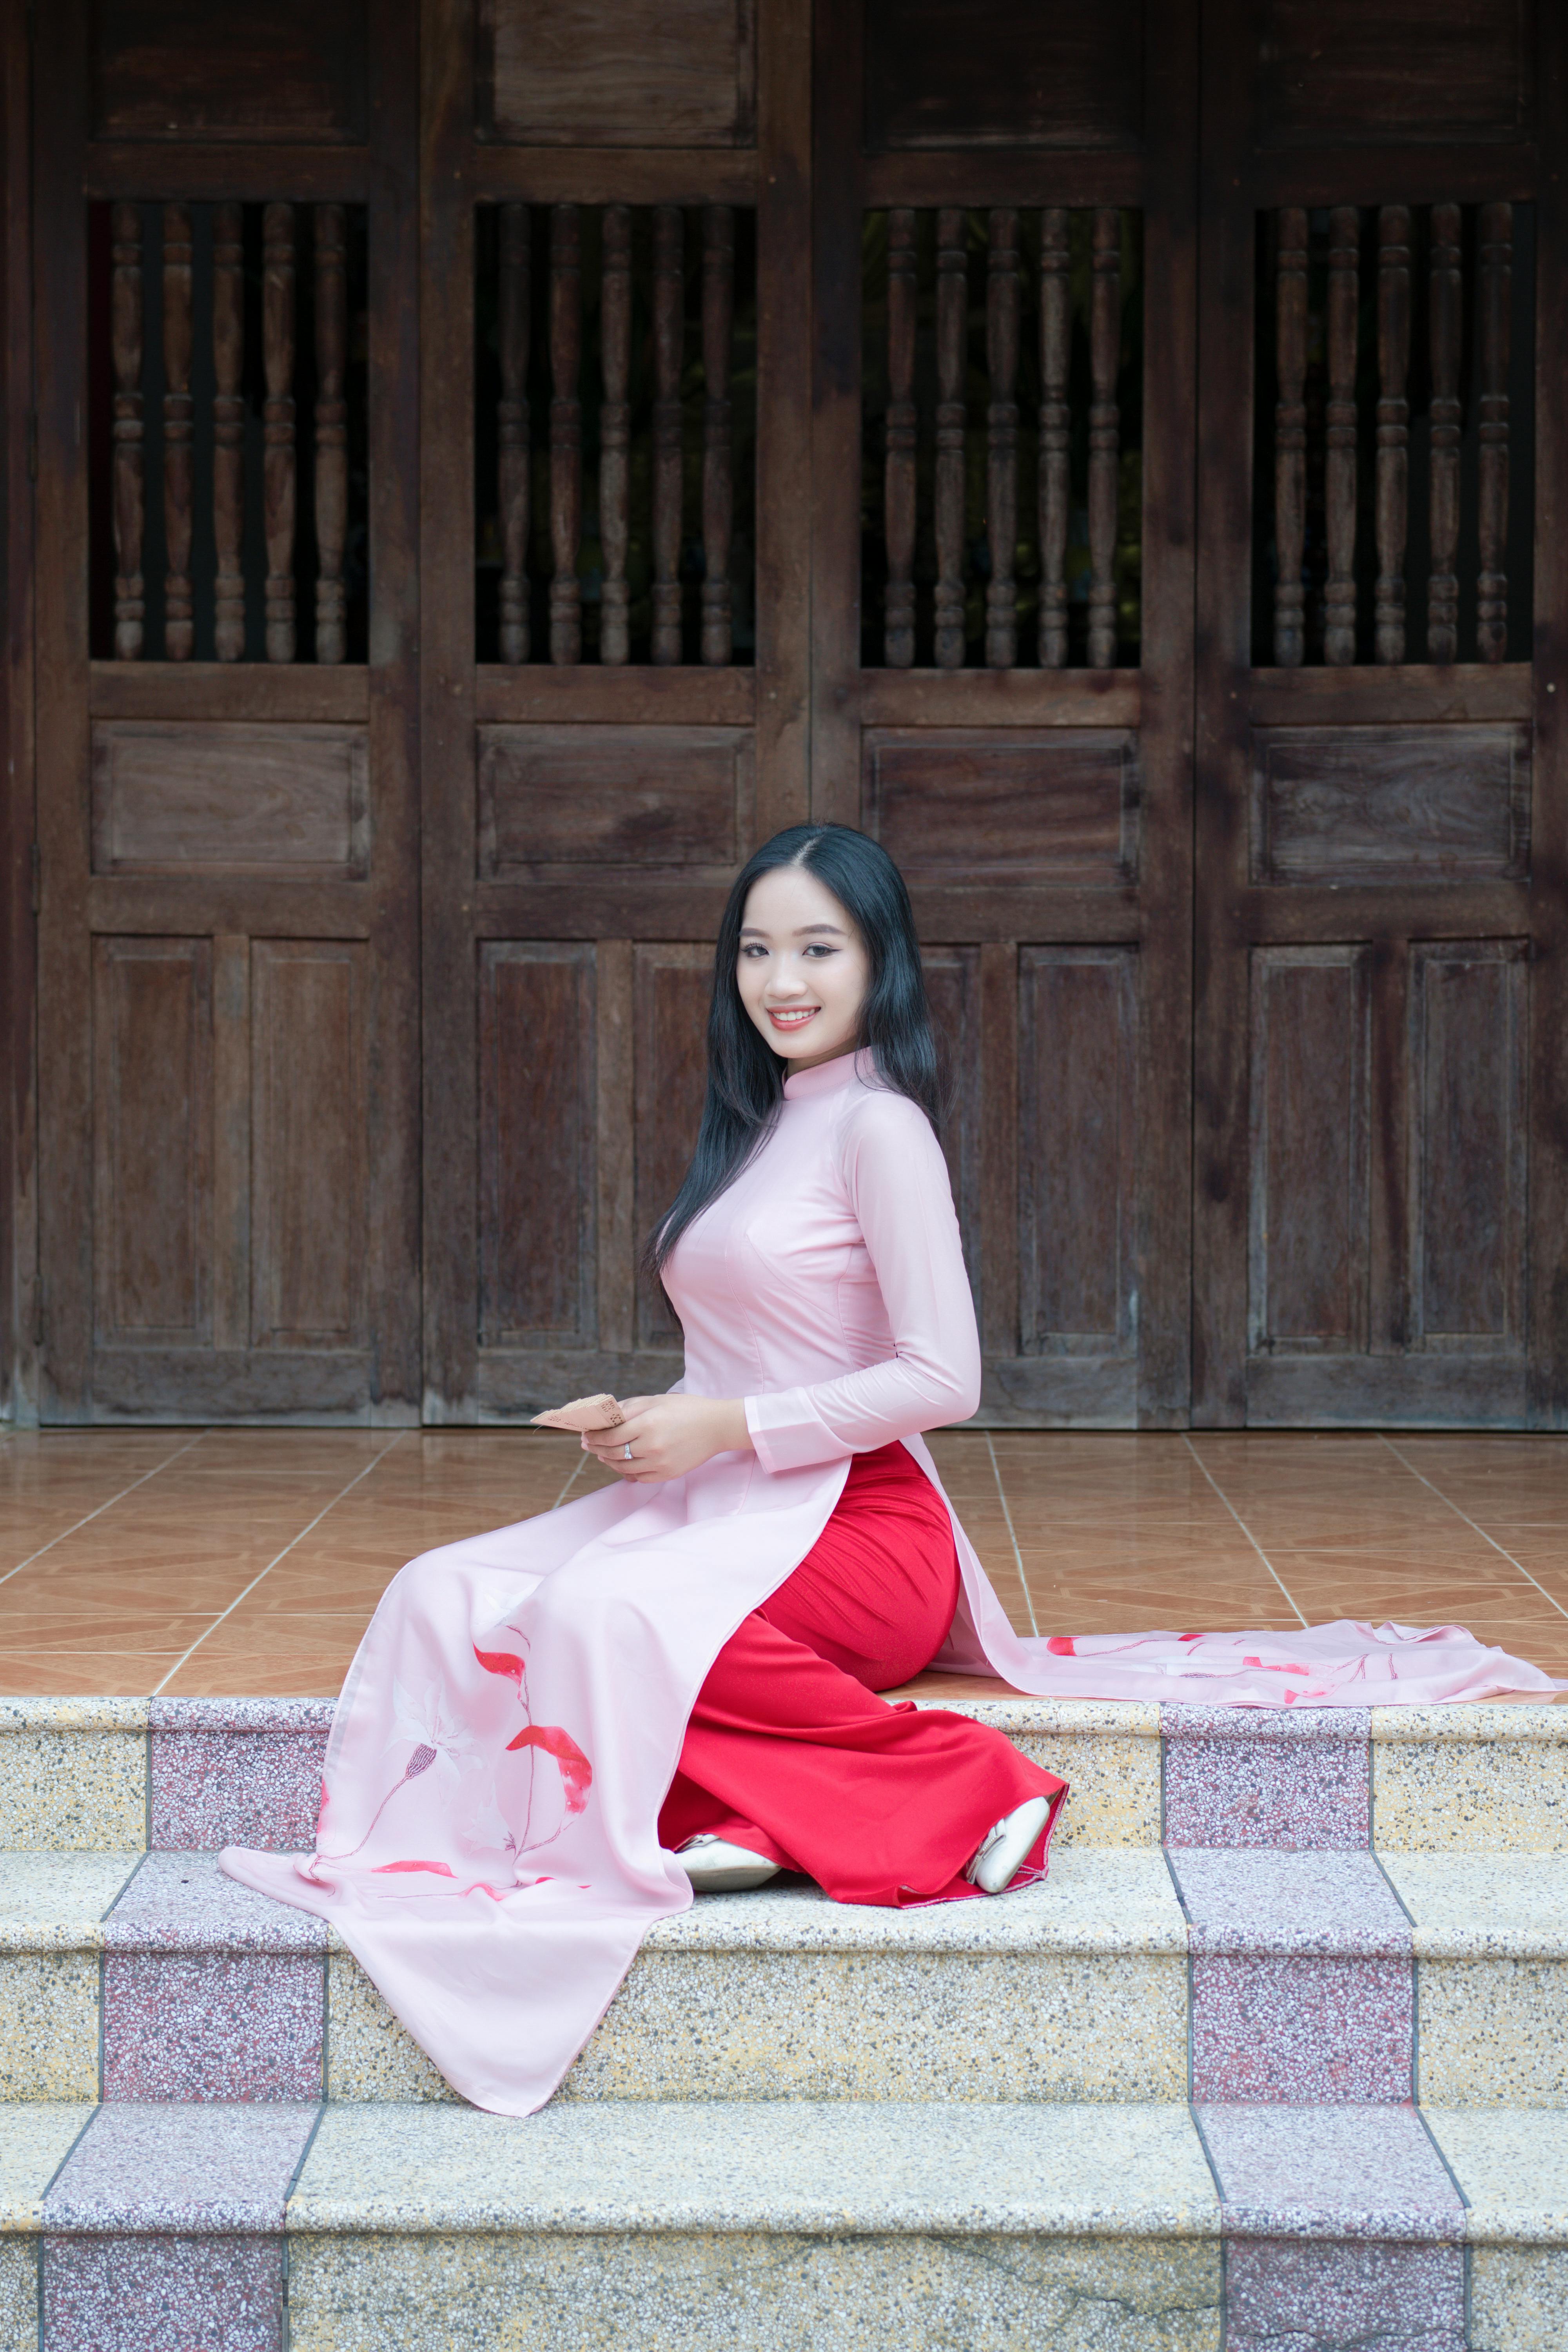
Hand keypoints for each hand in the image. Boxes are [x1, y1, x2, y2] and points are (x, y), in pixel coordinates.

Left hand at [581, 1394, 751, 1483]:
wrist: (717, 1427)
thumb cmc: (686, 1409)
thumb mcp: (657, 1401)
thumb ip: (629, 1408)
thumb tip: (604, 1416)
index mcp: (648, 1424)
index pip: (610, 1435)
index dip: (593, 1436)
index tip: (586, 1434)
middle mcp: (652, 1446)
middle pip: (613, 1452)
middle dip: (596, 1448)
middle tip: (588, 1444)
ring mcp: (660, 1463)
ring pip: (623, 1467)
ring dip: (608, 1461)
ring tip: (601, 1454)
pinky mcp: (667, 1474)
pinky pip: (639, 1477)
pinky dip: (626, 1471)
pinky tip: (621, 1464)